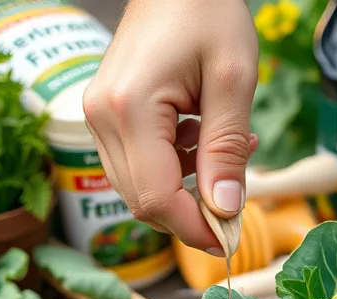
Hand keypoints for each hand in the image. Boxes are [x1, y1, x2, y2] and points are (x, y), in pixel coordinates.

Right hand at [83, 0, 258, 253]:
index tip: (229, 238)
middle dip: (192, 214)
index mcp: (130, 108)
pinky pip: (139, 166)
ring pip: (139, 189)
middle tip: (238, 200)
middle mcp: (102, 117)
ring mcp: (99, 117)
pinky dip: (176, 170)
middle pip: (143, 201)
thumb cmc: (209, 11)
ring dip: (187, 189)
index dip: (194, 228)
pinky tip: (205, 141)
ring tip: (229, 152)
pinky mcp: (108, 116)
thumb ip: (227, 149)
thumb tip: (226, 210)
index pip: (157, 197)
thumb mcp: (234, 79)